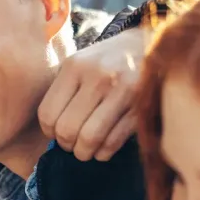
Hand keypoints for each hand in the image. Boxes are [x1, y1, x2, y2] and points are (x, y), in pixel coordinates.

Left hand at [38, 27, 146, 161]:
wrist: (151, 46)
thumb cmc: (109, 61)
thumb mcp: (81, 62)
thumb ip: (63, 89)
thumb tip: (50, 128)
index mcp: (75, 66)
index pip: (48, 113)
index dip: (50, 132)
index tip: (57, 134)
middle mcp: (97, 77)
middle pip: (67, 129)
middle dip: (67, 145)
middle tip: (72, 145)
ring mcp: (121, 92)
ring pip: (90, 138)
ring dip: (85, 152)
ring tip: (86, 150)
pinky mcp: (140, 106)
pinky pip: (113, 141)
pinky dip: (104, 153)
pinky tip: (103, 150)